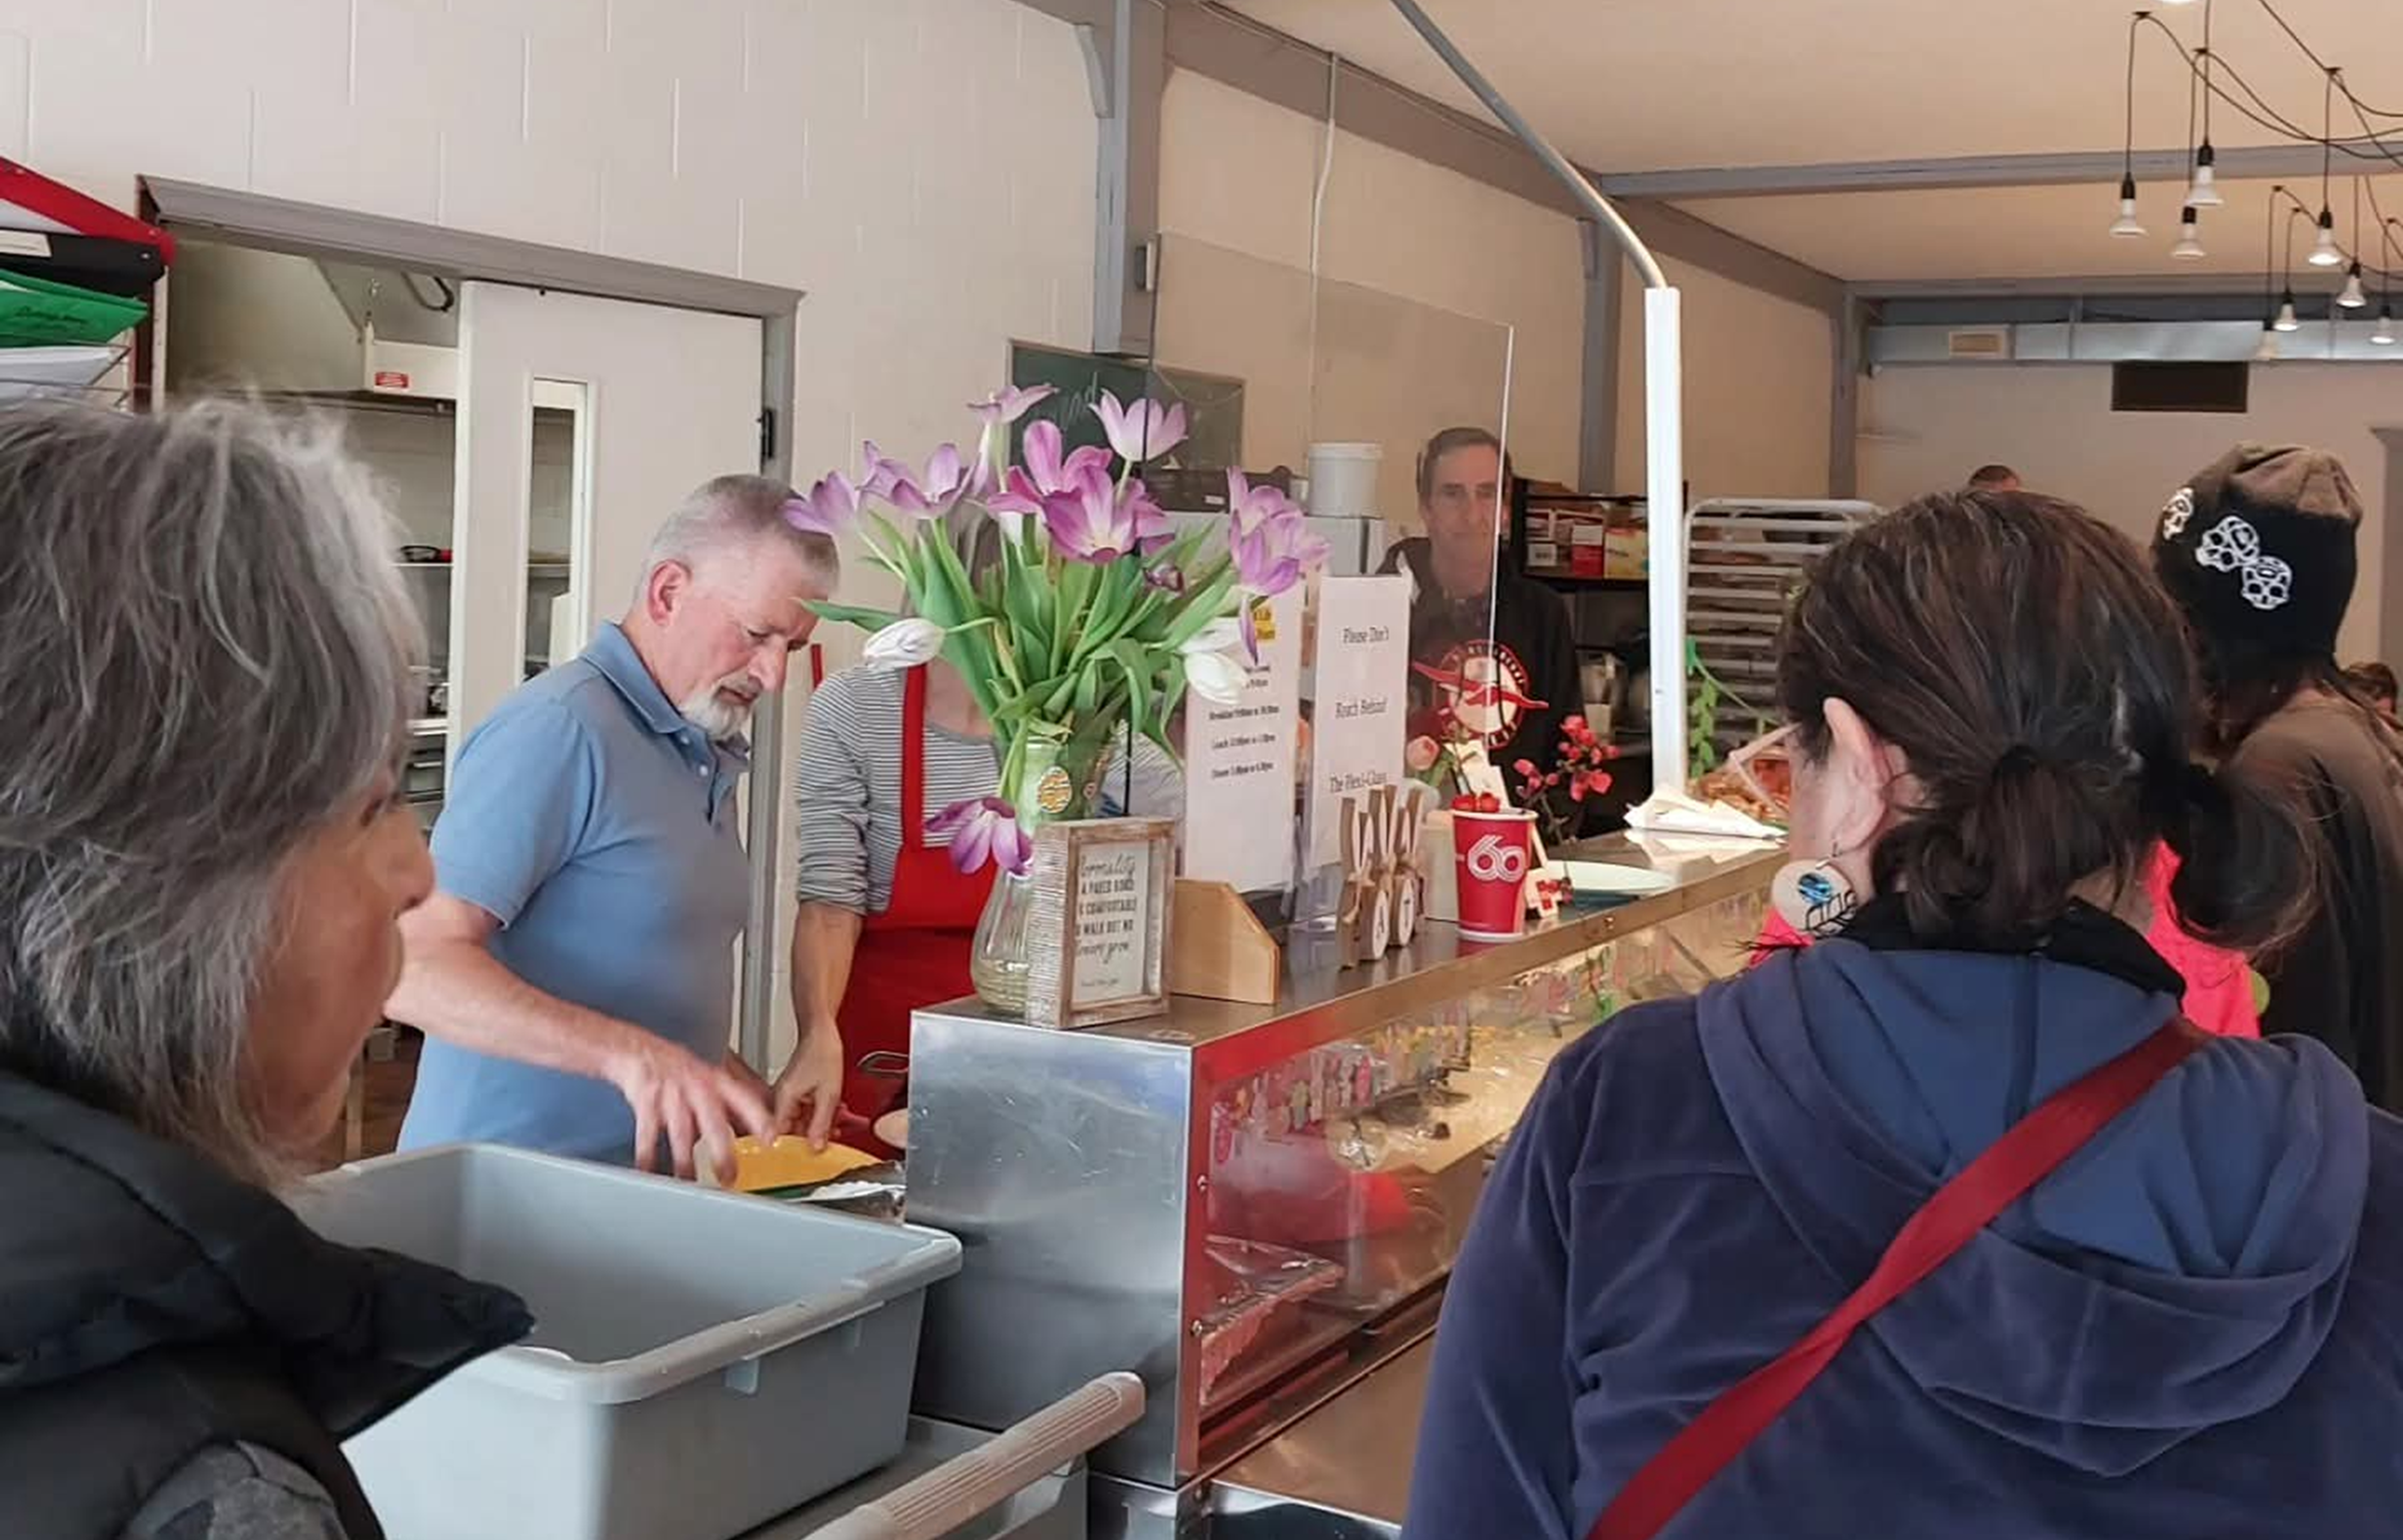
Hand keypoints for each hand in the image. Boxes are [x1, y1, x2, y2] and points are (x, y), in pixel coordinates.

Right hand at [606, 1033, 773, 1183]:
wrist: (640, 1051)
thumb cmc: (678, 1068)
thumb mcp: (708, 1080)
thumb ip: (727, 1106)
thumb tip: (748, 1133)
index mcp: (717, 1082)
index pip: (745, 1100)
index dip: (760, 1118)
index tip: (771, 1138)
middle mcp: (697, 1088)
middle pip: (713, 1123)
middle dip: (722, 1152)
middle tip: (729, 1176)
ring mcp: (672, 1096)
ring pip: (681, 1134)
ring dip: (685, 1162)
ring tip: (688, 1182)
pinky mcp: (647, 1103)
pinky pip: (648, 1135)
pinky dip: (647, 1156)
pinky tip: (649, 1171)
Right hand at [771, 1022, 845, 1149]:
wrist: (822, 1033)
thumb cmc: (823, 1052)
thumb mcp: (828, 1093)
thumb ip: (821, 1123)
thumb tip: (816, 1147)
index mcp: (783, 1099)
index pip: (779, 1134)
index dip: (792, 1148)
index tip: (806, 1156)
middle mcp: (781, 1099)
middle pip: (792, 1129)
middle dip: (814, 1135)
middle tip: (831, 1139)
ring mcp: (788, 1096)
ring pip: (802, 1121)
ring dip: (821, 1124)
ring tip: (839, 1124)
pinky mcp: (796, 1093)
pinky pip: (805, 1111)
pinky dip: (820, 1114)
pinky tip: (835, 1114)